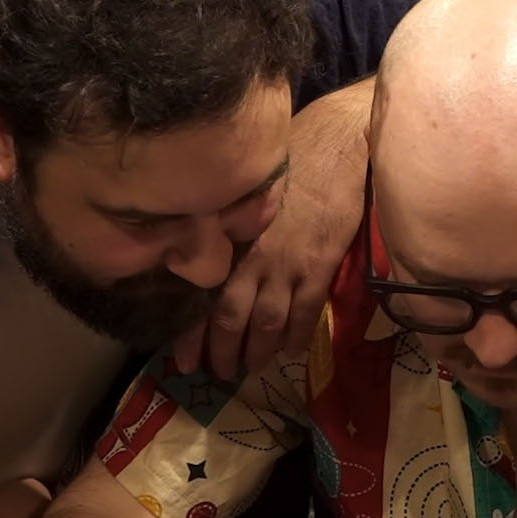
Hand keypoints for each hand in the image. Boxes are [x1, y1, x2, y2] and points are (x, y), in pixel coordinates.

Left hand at [177, 84, 368, 378]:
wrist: (335, 143)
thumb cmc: (290, 162)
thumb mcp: (246, 194)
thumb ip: (230, 228)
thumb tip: (206, 257)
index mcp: (229, 237)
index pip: (201, 294)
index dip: (190, 333)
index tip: (181, 361)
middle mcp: (251, 254)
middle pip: (229, 317)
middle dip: (222, 352)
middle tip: (220, 374)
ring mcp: (286, 262)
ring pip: (265, 322)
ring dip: (258, 350)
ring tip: (254, 366)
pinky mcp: (319, 264)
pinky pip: (305, 312)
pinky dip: (297, 336)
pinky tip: (293, 351)